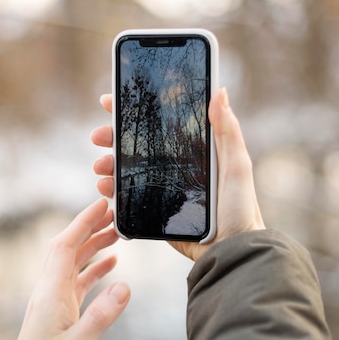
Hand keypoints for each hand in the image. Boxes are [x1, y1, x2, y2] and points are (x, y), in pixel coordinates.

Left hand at [13, 199, 129, 339]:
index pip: (65, 246)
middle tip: (112, 212)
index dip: (82, 222)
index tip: (100, 205)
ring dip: (93, 244)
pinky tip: (111, 264)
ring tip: (116, 233)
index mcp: (51, 293)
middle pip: (68, 247)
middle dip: (88, 226)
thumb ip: (100, 316)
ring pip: (73, 262)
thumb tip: (125, 286)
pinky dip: (94, 267)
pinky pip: (78, 280)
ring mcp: (54, 300)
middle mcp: (50, 291)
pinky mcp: (60, 310)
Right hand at [91, 88, 264, 260]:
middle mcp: (174, 166)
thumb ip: (227, 130)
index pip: (159, 123)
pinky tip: (105, 189)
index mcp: (191, 150)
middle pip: (136, 145)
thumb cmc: (240, 207)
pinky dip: (113, 192)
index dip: (134, 110)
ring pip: (127, 171)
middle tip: (98, 136)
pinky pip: (129, 197)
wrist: (231, 249)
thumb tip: (218, 91)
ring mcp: (162, 188)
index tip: (111, 101)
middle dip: (112, 138)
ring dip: (109, 165)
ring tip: (100, 167)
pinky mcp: (156, 211)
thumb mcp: (237, 164)